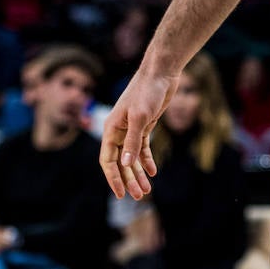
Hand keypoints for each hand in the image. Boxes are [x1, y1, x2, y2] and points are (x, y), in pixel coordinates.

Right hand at [99, 65, 177, 198]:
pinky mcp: (145, 125)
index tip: (120, 194)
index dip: (113, 178)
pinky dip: (147, 160)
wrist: (161, 72)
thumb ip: (132, 141)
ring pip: (133, 157)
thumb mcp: (140, 117)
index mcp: (111, 130)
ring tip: (147, 190)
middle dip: (129, 180)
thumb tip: (126, 165)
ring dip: (138, 173)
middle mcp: (118, 131)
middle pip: (121, 162)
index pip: (108, 161)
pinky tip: (153, 171)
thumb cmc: (147, 91)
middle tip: (139, 196)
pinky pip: (143, 147)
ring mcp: (132, 129)